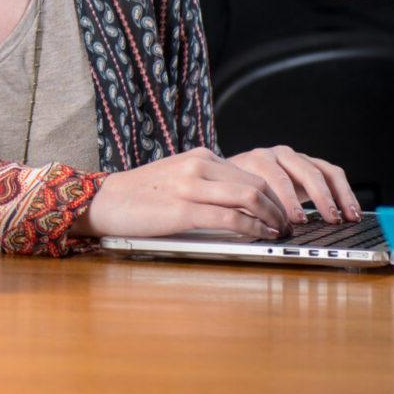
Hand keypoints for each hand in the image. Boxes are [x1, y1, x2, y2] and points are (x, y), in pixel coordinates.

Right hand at [74, 148, 293, 239]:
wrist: (103, 201)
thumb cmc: (139, 195)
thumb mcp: (177, 177)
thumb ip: (206, 182)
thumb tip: (239, 200)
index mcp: (199, 157)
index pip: (250, 172)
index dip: (274, 193)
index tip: (283, 210)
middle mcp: (198, 166)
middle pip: (256, 183)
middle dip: (280, 206)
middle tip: (289, 223)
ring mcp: (190, 187)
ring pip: (249, 197)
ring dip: (272, 217)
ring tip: (279, 232)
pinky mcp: (183, 211)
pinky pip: (230, 219)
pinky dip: (252, 229)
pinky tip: (260, 236)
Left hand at [227, 145, 359, 224]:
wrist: (236, 174)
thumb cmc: (237, 190)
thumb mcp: (237, 198)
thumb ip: (250, 210)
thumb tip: (265, 230)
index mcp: (257, 160)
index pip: (276, 178)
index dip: (288, 200)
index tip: (297, 220)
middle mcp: (279, 154)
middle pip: (305, 172)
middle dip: (320, 197)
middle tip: (330, 219)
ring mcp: (297, 158)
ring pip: (324, 172)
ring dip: (339, 196)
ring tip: (349, 217)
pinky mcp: (312, 164)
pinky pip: (333, 175)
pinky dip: (345, 193)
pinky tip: (351, 210)